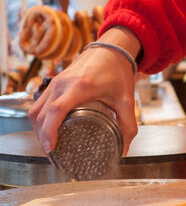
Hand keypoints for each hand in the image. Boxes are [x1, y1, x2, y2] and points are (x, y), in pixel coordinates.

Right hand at [28, 27, 141, 155]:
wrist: (111, 49)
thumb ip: (128, 125)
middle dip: (43, 137)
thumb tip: (125, 148)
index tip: (51, 148)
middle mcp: (63, 84)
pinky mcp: (54, 83)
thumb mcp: (126, 100)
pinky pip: (39, 103)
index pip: (56, 110)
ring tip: (50, 146)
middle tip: (54, 156)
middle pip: (41, 114)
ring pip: (36, 110)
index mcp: (80, 86)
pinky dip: (40, 119)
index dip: (50, 131)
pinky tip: (48, 130)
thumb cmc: (117, 71)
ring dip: (38, 129)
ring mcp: (56, 82)